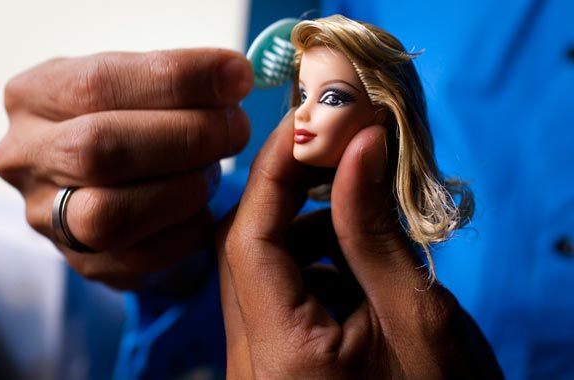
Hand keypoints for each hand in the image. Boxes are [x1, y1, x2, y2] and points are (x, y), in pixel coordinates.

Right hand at [0, 49, 252, 293]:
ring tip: (215, 170)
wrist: (114, 180)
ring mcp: (47, 218)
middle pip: (98, 149)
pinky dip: (185, 233)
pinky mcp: (81, 262)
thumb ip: (177, 80)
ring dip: (184, 190)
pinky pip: (138, 260)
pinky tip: (206, 210)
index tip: (237, 77)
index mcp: (34, 96)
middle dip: (186, 136)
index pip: (98, 83)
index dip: (176, 80)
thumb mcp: (137, 84)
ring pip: (111, 214)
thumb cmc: (131, 120)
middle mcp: (26, 159)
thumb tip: (234, 76)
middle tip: (237, 128)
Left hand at [217, 111, 501, 378]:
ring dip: (304, 228)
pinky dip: (312, 262)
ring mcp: (259, 364)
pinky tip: (353, 259)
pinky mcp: (275, 363)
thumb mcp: (417, 316)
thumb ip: (375, 230)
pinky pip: (277, 293)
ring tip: (359, 212)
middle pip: (243, 250)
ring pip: (258, 269)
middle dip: (287, 192)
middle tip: (336, 151)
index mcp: (282, 353)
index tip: (309, 124)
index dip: (272, 171)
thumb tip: (360, 144)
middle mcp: (251, 362)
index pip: (247, 239)